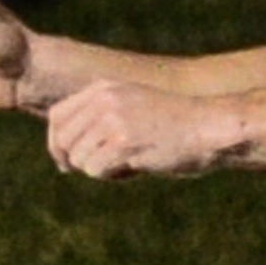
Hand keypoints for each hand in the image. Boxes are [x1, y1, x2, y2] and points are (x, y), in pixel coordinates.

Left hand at [46, 78, 230, 177]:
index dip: (57, 143)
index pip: (58, 116)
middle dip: (77, 160)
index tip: (64, 163)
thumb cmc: (172, 125)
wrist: (208, 127)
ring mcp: (113, 119)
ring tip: (129, 163)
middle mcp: (103, 100)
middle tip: (104, 168)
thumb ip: (98, 122)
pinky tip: (136, 168)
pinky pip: (97, 169)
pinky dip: (113, 177)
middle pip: (64, 139)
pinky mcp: (124, 142)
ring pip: (80, 158)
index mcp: (102, 88)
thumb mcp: (130, 109)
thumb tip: (63, 160)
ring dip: (101, 169)